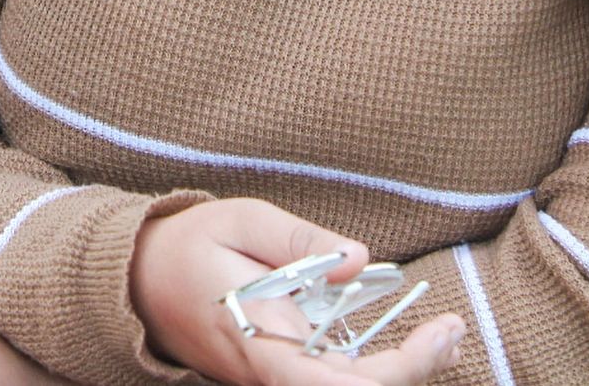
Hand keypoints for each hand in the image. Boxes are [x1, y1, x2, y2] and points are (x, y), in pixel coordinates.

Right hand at [130, 199, 464, 385]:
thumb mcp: (238, 220)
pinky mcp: (279, 373)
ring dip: (403, 371)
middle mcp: (272, 375)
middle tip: (455, 329)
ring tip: (446, 335)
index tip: (441, 329)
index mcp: (262, 344)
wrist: (133, 284)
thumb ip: (298, 240)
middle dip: (416, 371)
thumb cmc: (186, 247)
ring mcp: (275, 379)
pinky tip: (413, 342)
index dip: (403, 370)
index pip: (342, 385)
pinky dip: (380, 365)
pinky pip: (336, 379)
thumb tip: (359, 259)